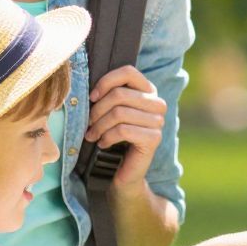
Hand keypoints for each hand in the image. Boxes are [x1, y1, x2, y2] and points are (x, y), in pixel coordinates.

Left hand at [84, 65, 166, 186]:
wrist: (123, 173)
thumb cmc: (113, 138)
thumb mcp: (110, 112)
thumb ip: (107, 95)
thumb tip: (88, 86)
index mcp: (148, 91)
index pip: (128, 72)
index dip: (106, 82)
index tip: (92, 98)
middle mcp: (157, 104)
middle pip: (120, 94)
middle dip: (97, 110)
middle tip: (88, 123)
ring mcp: (158, 121)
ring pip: (119, 113)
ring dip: (99, 126)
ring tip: (92, 135)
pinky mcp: (154, 138)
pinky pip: (123, 130)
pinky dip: (107, 137)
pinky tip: (103, 144)